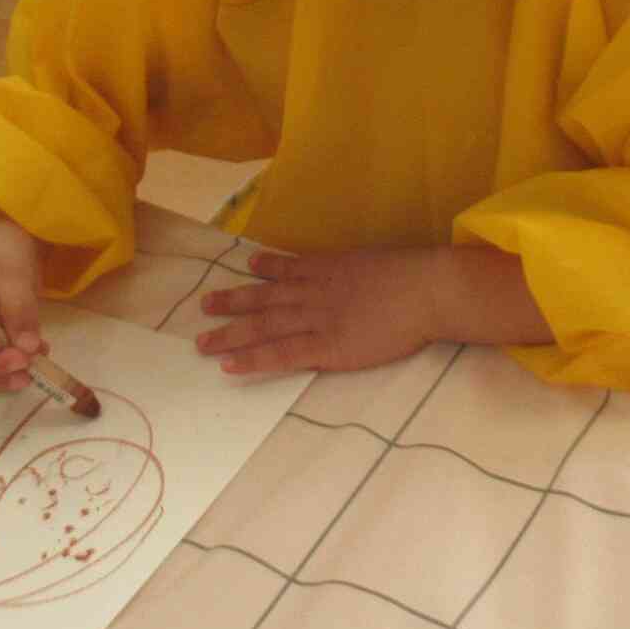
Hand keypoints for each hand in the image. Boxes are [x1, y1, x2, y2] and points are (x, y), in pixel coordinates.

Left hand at [197, 248, 451, 374]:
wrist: (426, 291)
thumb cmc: (412, 276)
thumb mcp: (376, 263)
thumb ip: (358, 272)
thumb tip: (355, 275)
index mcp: (328, 268)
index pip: (288, 269)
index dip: (264, 269)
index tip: (246, 267)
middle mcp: (312, 292)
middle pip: (263, 299)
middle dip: (232, 303)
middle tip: (204, 307)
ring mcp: (316, 320)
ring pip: (262, 327)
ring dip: (230, 334)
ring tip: (203, 343)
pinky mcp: (326, 348)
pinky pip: (281, 355)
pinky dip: (253, 360)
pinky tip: (230, 365)